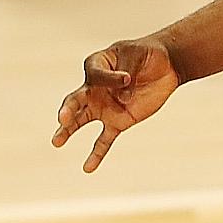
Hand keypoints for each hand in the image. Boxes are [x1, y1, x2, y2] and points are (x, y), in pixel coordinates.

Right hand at [52, 38, 180, 172]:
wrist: (166, 66)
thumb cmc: (148, 55)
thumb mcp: (137, 54)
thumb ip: (126, 72)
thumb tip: (121, 97)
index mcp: (96, 66)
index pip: (94, 74)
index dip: (111, 78)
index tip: (128, 78)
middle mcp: (95, 89)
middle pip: (75, 100)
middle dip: (69, 110)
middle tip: (63, 118)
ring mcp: (104, 106)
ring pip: (81, 121)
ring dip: (68, 131)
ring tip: (57, 141)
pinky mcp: (118, 121)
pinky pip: (104, 140)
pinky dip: (96, 154)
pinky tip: (87, 168)